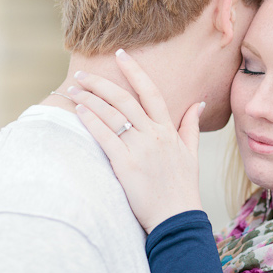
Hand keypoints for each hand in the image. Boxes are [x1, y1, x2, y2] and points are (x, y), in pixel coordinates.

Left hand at [67, 50, 204, 233]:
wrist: (176, 218)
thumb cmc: (182, 188)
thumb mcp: (191, 153)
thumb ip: (191, 126)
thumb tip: (198, 103)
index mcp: (168, 130)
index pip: (151, 92)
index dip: (135, 71)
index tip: (120, 55)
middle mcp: (154, 135)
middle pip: (125, 99)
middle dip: (101, 83)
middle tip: (82, 74)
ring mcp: (140, 149)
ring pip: (112, 115)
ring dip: (90, 99)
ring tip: (74, 90)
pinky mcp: (126, 165)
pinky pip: (105, 137)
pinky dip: (91, 121)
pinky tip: (79, 112)